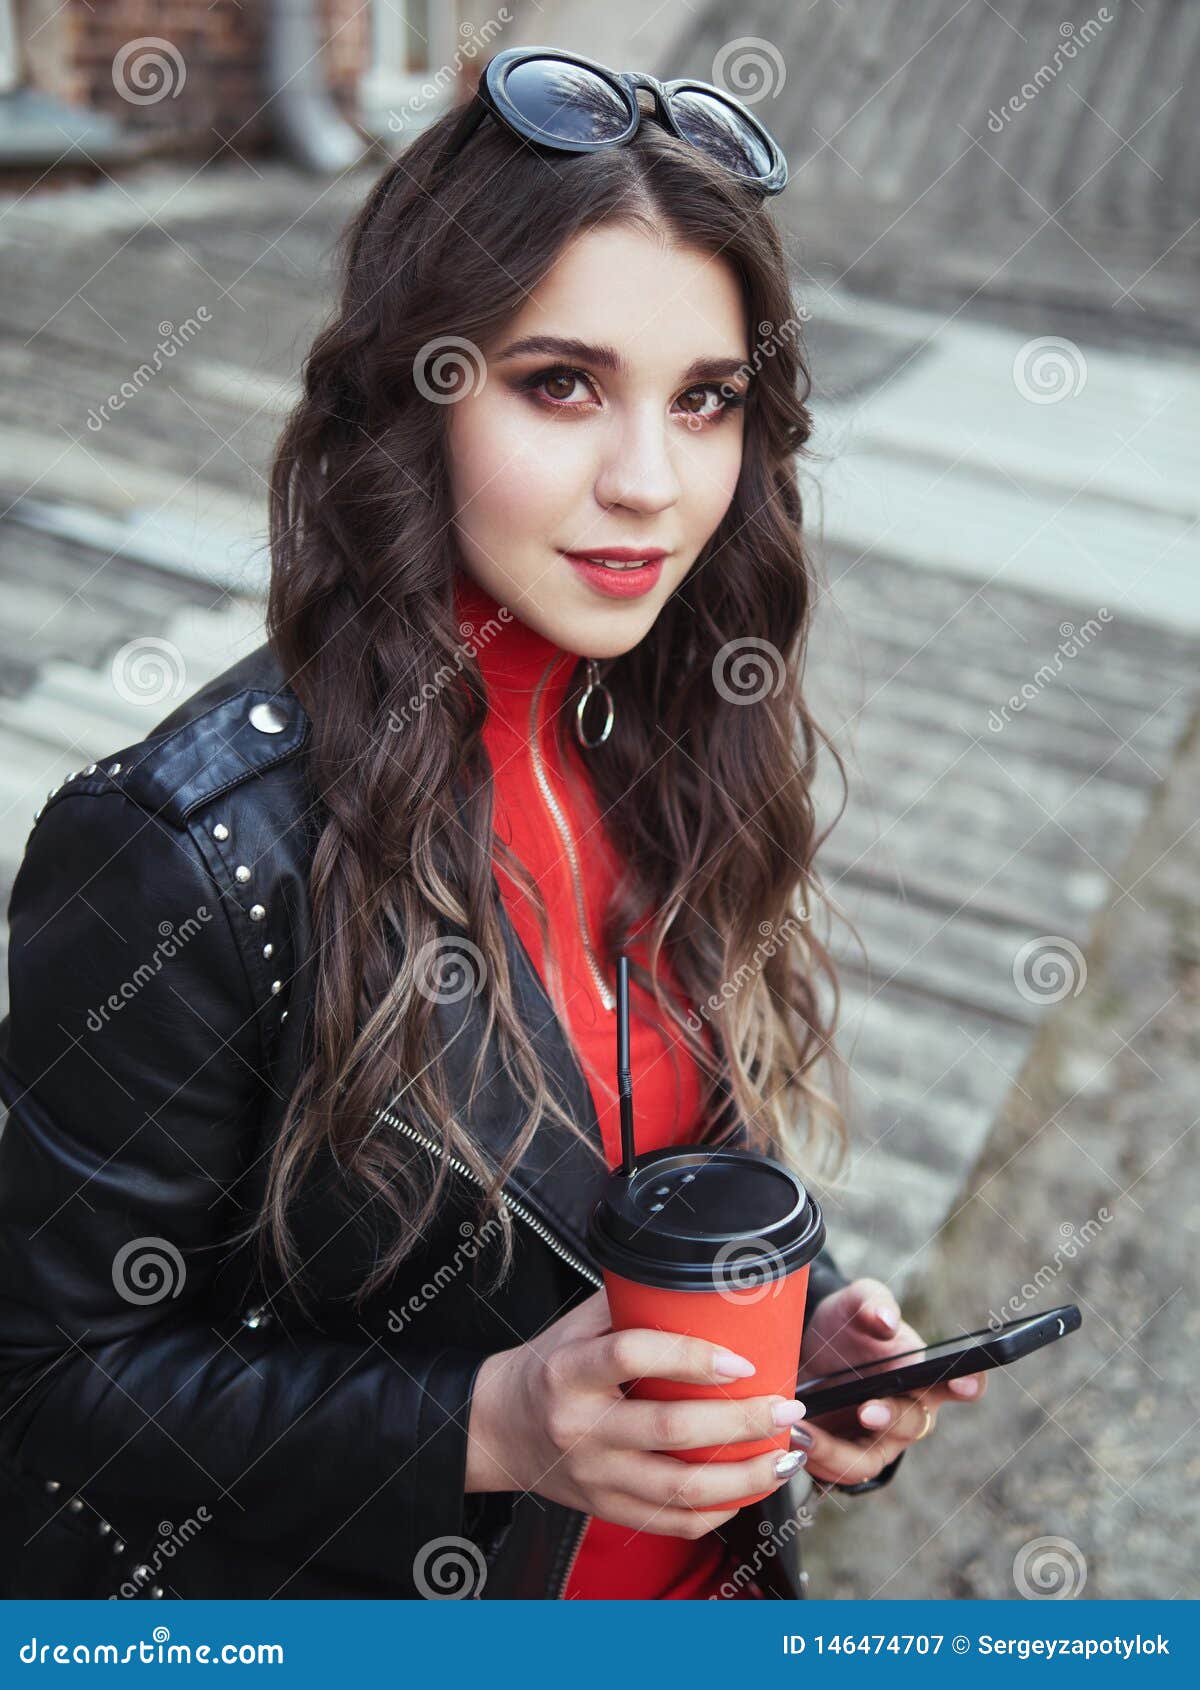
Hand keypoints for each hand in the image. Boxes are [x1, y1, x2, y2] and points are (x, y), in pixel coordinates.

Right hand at [466, 1289, 809, 1537]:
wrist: (500, 1427)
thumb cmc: (551, 1365)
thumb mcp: (579, 1324)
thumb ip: (633, 1303)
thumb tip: (706, 1281)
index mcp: (571, 1370)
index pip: (632, 1356)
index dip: (692, 1356)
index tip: (741, 1359)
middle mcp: (582, 1427)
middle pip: (672, 1431)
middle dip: (741, 1422)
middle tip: (785, 1407)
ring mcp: (595, 1476)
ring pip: (681, 1489)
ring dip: (745, 1476)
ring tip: (785, 1454)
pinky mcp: (607, 1509)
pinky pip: (672, 1522)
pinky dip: (720, 1510)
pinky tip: (750, 1489)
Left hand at [794, 1278, 988, 1487]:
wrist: (806, 1350)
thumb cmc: (845, 1327)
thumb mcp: (853, 1303)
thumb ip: (871, 1303)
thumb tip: (886, 1320)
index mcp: (921, 1373)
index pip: (958, 1382)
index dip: (968, 1384)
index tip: (963, 1383)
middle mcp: (907, 1411)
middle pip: (913, 1424)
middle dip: (892, 1418)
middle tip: (867, 1410)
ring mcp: (878, 1440)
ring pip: (871, 1460)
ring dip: (839, 1452)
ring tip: (805, 1432)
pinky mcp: (846, 1457)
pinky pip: (837, 1469)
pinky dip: (815, 1456)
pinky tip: (792, 1437)